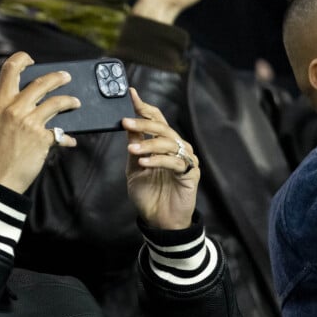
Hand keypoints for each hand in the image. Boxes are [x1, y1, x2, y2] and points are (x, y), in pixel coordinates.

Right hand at [0, 51, 78, 193]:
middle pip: (41, 83)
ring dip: (69, 101)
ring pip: (56, 102)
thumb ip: (9, 112)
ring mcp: (29, 122)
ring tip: (76, 103)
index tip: (31, 60)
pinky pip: (61, 132)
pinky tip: (70, 141)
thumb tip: (30, 105)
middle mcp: (14, 109)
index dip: (22, 59)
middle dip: (57, 77)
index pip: (9, 69)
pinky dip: (67, 137)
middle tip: (66, 77)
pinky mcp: (42, 138)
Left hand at [123, 88, 198, 229]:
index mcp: (163, 144)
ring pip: (168, 142)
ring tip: (132, 151)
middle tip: (125, 122)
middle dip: (142, 123)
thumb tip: (128, 127)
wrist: (159, 220)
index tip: (130, 95)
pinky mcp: (190, 173)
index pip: (156, 120)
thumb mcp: (134, 169)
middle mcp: (176, 147)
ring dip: (148, 144)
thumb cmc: (148, 196)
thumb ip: (134, 148)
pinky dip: (158, 160)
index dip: (144, 108)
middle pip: (162, 128)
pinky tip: (144, 163)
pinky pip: (174, 161)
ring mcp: (185, 159)